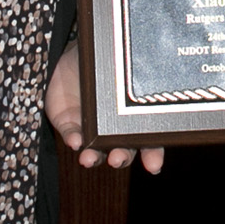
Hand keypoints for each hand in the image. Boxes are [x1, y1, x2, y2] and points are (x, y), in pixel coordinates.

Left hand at [44, 43, 163, 173]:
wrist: (74, 58)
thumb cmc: (106, 61)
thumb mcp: (122, 64)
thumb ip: (131, 70)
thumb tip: (141, 63)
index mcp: (133, 115)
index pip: (148, 139)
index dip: (152, 154)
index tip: (154, 165)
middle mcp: (114, 128)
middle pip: (122, 150)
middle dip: (121, 157)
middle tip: (117, 159)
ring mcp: (91, 130)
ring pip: (96, 150)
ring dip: (94, 157)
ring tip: (89, 158)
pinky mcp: (70, 127)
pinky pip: (71, 136)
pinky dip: (73, 140)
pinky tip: (75, 141)